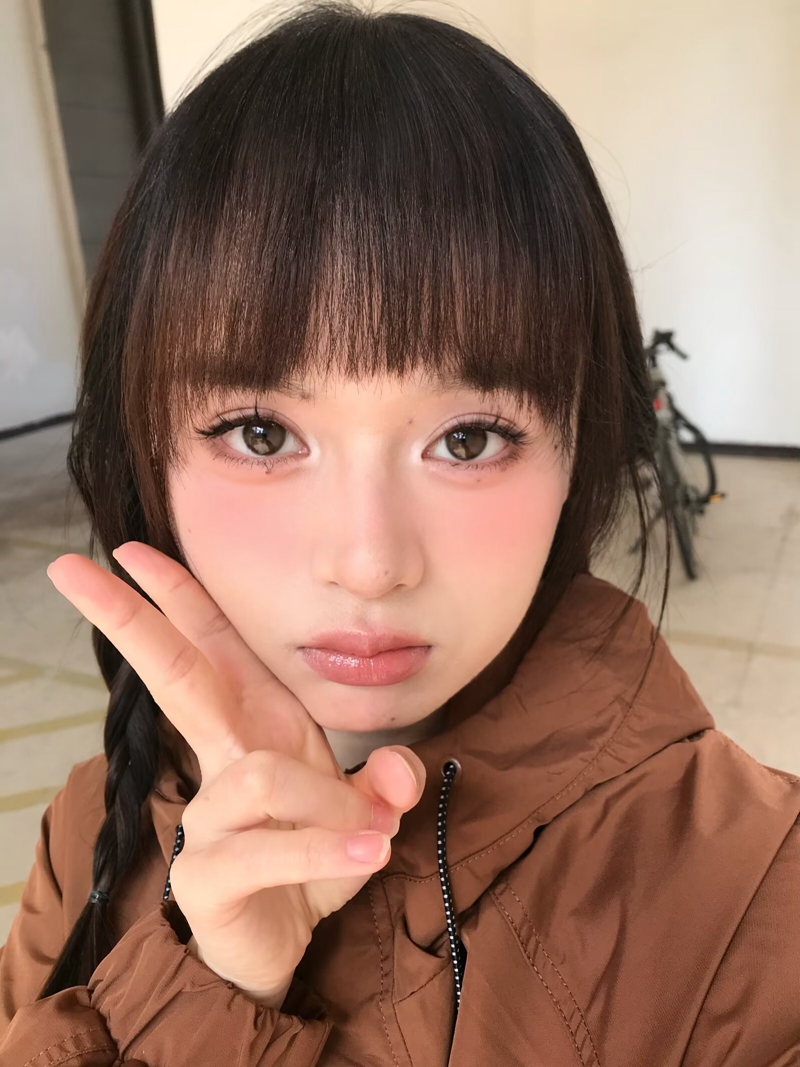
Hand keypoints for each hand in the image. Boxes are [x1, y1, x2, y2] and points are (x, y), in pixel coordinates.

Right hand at [46, 542, 425, 1004]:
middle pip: (173, 674)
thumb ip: (386, 784)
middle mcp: (223, 758)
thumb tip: (399, 769)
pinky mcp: (207, 875)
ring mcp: (207, 817)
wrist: (289, 942)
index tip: (133, 552)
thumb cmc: (313, 856)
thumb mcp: (362, 813)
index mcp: (254, 724)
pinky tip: (368, 854)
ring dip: (328, 801)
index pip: (209, 646)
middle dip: (128, 620)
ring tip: (372, 831)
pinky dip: (326, 849)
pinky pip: (268, 848)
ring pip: (260, 777)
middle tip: (72, 572)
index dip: (177, 596)